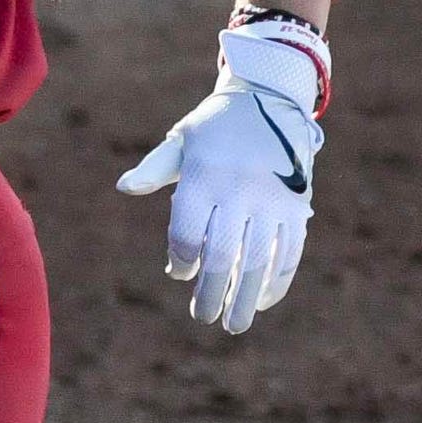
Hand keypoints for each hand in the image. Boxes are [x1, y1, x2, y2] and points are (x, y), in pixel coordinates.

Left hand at [115, 18, 327, 333]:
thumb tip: (125, 187)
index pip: (186, 234)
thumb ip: (155, 168)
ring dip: (245, 299)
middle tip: (205, 317)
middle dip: (211, 294)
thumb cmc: (217, 127)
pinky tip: (263, 301)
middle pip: (221, 257)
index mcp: (203, 176)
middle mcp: (237, 190)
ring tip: (234, 324)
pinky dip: (277, 282)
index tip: (180, 272)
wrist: (272, 98)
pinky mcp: (296, 206)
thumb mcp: (183, 140)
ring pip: (257, 262)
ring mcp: (270, 200)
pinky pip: (289, 252)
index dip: (181, 261)